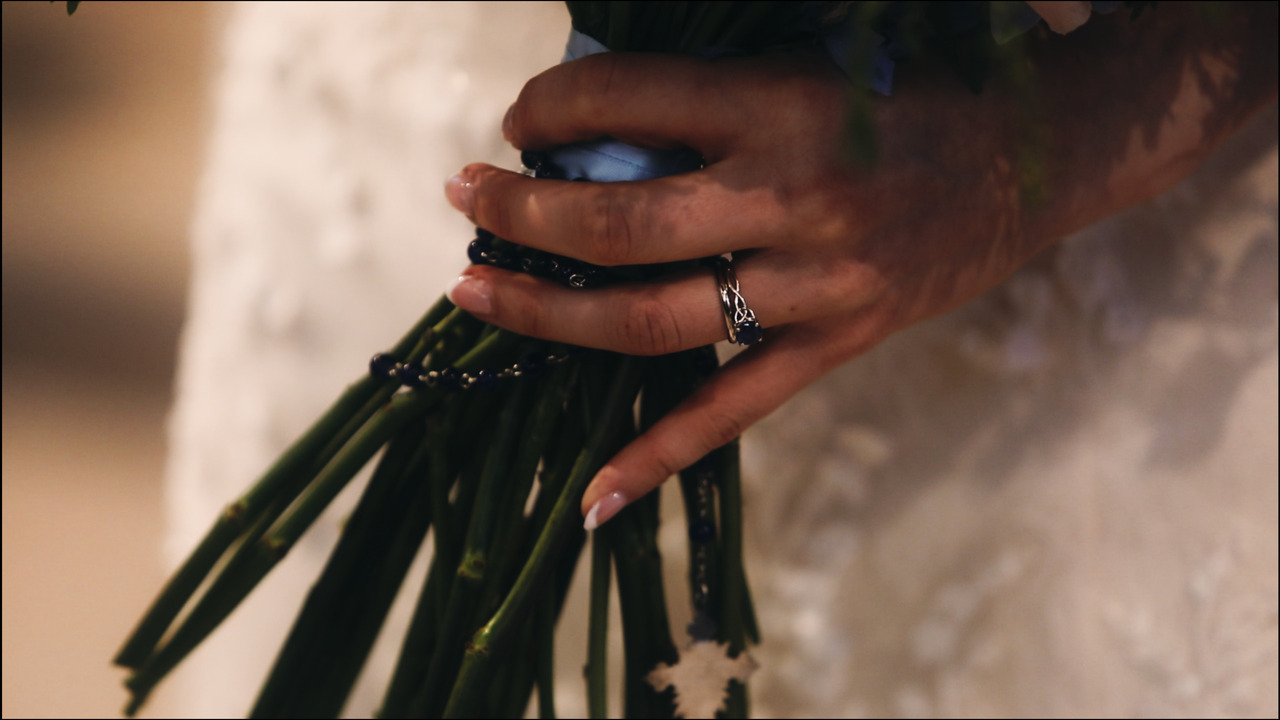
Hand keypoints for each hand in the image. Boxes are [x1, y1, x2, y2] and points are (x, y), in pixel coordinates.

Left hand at [442, 7, 1275, 526]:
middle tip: (463, 198)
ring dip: (553, 313)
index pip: (629, 99)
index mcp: (783, 107)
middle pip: (622, 220)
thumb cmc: (914, 97)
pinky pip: (736, 409)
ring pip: (656, 319)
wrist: (1034, 155)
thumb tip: (591, 126)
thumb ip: (708, 99)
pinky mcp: (840, 343)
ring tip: (478, 296)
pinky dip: (659, 454)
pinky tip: (592, 496)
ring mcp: (817, 284)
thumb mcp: (810, 66)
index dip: (551, 104)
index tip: (518, 118)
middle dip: (524, 210)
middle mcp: (794, 198)